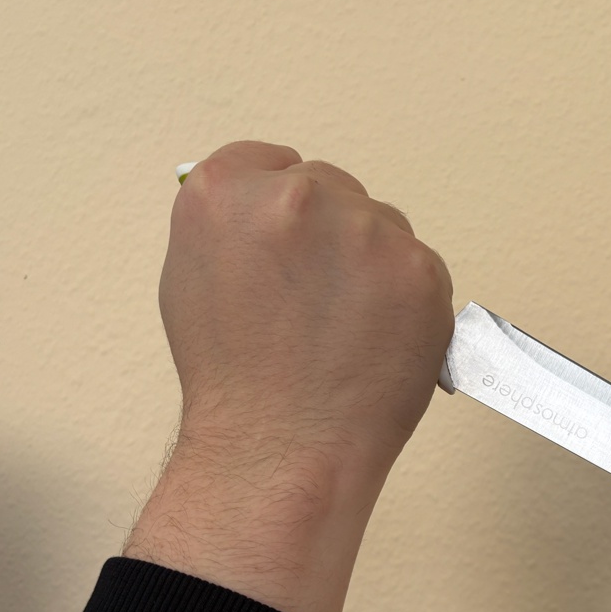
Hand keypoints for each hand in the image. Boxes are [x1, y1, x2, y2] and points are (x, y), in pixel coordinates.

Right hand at [123, 141, 453, 611]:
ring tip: (345, 328)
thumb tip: (263, 202)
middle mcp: (296, 198)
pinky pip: (418, 265)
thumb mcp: (191, 279)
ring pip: (381, 225)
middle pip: (331, 189)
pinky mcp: (419, 268)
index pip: (268, 162)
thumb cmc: (235, 382)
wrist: (282, 449)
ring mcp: (365, 231)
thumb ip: (229, 226)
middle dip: (329, 236)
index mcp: (224, 194)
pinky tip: (377, 337)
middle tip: (317, 301)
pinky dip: (407, 297)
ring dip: (372, 263)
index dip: (279, 208)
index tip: (289, 242)